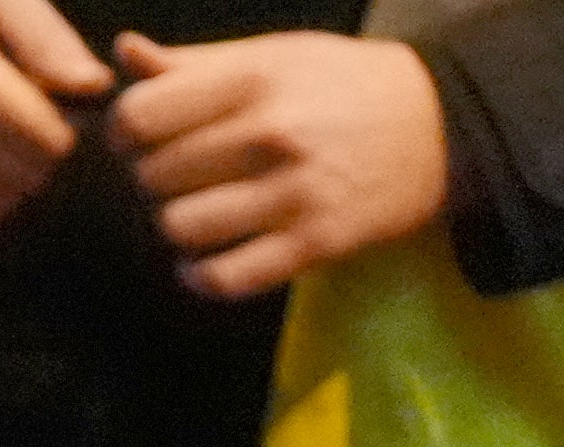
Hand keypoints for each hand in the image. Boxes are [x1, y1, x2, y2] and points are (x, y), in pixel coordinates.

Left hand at [107, 28, 449, 297]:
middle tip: (180, 177)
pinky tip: (204, 262)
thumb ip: (196, 63)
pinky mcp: (314, 243)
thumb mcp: (276, 54)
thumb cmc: (341, 86)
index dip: (125, 132)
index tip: (137, 139)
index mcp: (255, 79)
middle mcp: (271, 134)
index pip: (141, 115)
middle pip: (154, 176)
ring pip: (180, 228)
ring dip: (178, 228)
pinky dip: (201, 277)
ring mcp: (293, 192)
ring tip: (198, 214)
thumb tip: (126, 52)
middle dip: (154, 180)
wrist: (439, 126)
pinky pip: (225, 277)